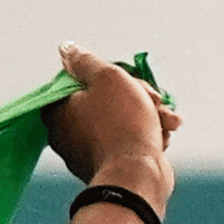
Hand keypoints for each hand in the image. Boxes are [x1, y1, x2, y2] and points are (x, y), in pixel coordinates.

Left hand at [43, 42, 181, 196]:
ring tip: (166, 120)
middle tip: (154, 99)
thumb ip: (86, 62)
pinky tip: (163, 135)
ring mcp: (86, 151)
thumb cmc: (121, 124)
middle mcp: (66, 133)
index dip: (112, 77)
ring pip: (122, 119)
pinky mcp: (108, 164)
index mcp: (57, 111)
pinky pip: (128, 141)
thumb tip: (65, 49)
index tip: (131, 81)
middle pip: (105, 99)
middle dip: (138, 96)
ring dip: (149, 114)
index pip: (83, 81)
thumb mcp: (107, 79)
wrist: (137, 174)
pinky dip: (147, 135)